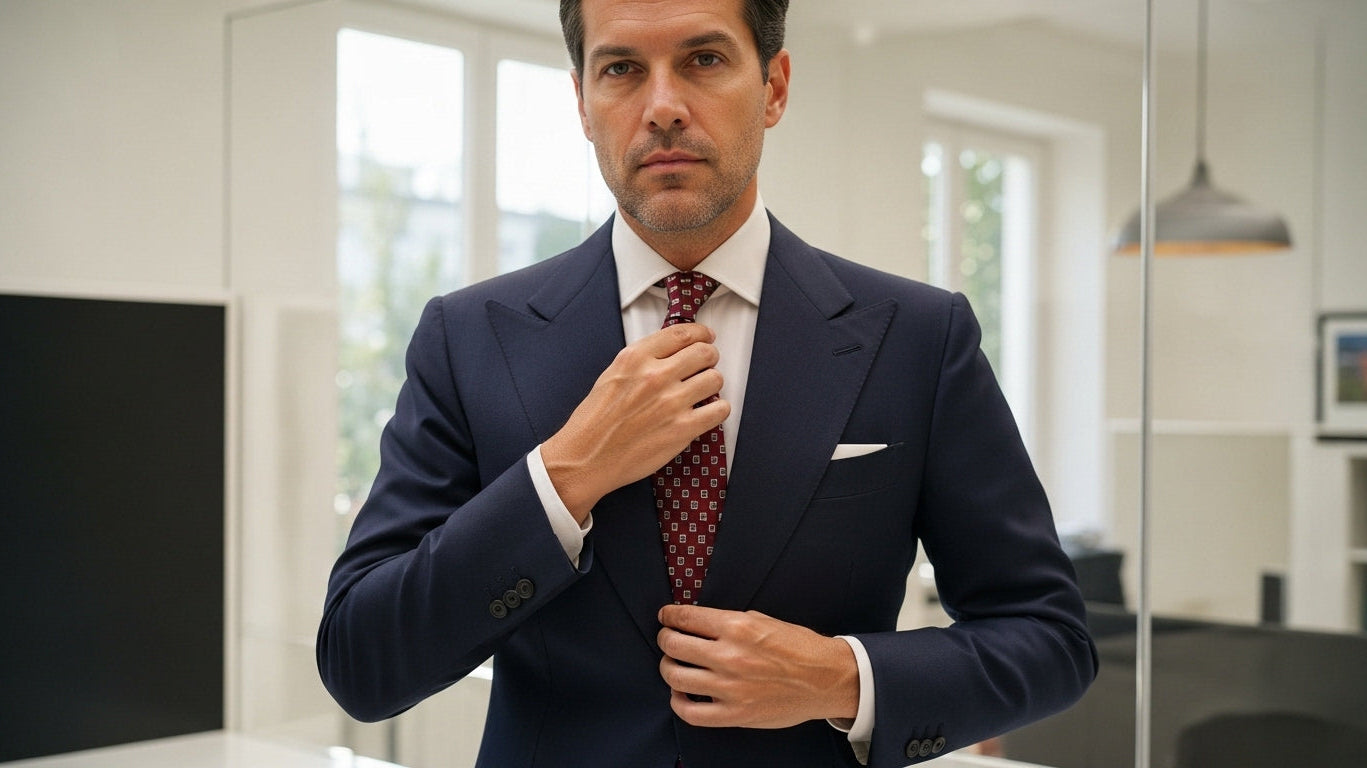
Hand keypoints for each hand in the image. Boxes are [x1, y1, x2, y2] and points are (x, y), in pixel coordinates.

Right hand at [541, 323, 728, 522]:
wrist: (586, 457)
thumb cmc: (594, 421)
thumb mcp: (612, 375)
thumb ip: (641, 360)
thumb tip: (670, 353)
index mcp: (635, 358)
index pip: (681, 334)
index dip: (700, 333)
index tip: (706, 336)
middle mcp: (655, 376)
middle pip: (704, 352)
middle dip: (709, 356)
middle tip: (707, 363)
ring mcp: (671, 402)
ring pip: (715, 379)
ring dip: (713, 382)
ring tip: (705, 389)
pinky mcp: (682, 429)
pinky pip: (719, 410)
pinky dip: (719, 409)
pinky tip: (709, 411)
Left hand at [656, 604, 859, 728]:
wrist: (826, 679)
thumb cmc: (799, 647)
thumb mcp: (763, 620)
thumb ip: (728, 622)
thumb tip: (697, 622)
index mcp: (737, 627)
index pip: (686, 618)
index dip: (669, 615)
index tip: (666, 616)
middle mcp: (730, 656)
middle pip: (674, 645)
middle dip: (665, 638)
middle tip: (667, 638)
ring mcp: (730, 688)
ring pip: (676, 677)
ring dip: (667, 667)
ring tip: (672, 664)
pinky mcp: (735, 714)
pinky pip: (691, 712)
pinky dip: (678, 702)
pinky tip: (680, 693)